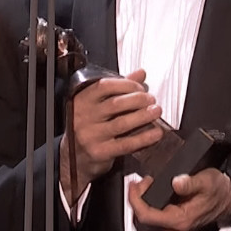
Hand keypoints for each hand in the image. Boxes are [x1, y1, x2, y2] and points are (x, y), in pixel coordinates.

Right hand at [60, 69, 162, 203]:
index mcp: (82, 100)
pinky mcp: (100, 152)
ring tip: (156, 111)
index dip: (126, 84)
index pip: (105, 86)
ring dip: (143, 116)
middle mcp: (83, 117)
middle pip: (115, 104)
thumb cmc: (89, 126)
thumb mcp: (98, 105)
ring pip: (122, 123)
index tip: (141, 87)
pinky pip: (126, 144)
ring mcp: (91, 136)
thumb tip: (140, 73)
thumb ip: (118, 88)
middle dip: (138, 99)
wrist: (74, 157)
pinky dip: (144, 138)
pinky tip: (156, 133)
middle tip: (151, 99)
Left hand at [128, 168, 230, 230]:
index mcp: (180, 219)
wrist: (229, 199)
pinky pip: (156, 216)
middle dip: (138, 198)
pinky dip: (151, 203)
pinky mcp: (175, 224)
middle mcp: (176, 228)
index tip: (133, 185)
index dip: (135, 200)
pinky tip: (153, 190)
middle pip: (145, 218)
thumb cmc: (218, 190)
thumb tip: (176, 182)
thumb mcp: (206, 180)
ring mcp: (175, 228)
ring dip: (144, 200)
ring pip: (150, 218)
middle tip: (140, 181)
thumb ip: (190, 183)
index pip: (147, 216)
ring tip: (146, 183)